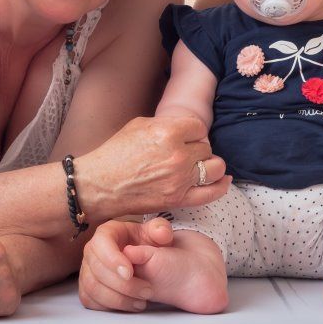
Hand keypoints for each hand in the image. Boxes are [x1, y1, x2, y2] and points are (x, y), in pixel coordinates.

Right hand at [76, 116, 230, 216]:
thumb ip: (167, 124)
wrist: (99, 185)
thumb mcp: (139, 125)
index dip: (192, 132)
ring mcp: (180, 179)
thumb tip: (186, 127)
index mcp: (168, 132)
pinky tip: (223, 179)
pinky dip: (221, 185)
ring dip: (209, 165)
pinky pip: (212, 193)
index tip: (184, 137)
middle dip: (197, 149)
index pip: (199, 128)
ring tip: (197, 165)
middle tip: (183, 153)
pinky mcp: (178, 199)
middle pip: (206, 148)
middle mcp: (178, 155)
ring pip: (215, 168)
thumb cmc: (115, 153)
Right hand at [78, 218, 168, 311]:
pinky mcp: (86, 288)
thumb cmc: (148, 245)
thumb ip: (161, 229)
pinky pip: (90, 300)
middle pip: (96, 269)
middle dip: (122, 284)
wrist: (145, 262)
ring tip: (142, 302)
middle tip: (146, 291)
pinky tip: (129, 306)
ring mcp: (87, 270)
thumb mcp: (158, 233)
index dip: (112, 259)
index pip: (101, 242)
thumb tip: (162, 233)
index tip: (130, 273)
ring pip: (92, 287)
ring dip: (118, 298)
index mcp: (108, 232)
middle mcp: (92, 250)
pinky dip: (110, 306)